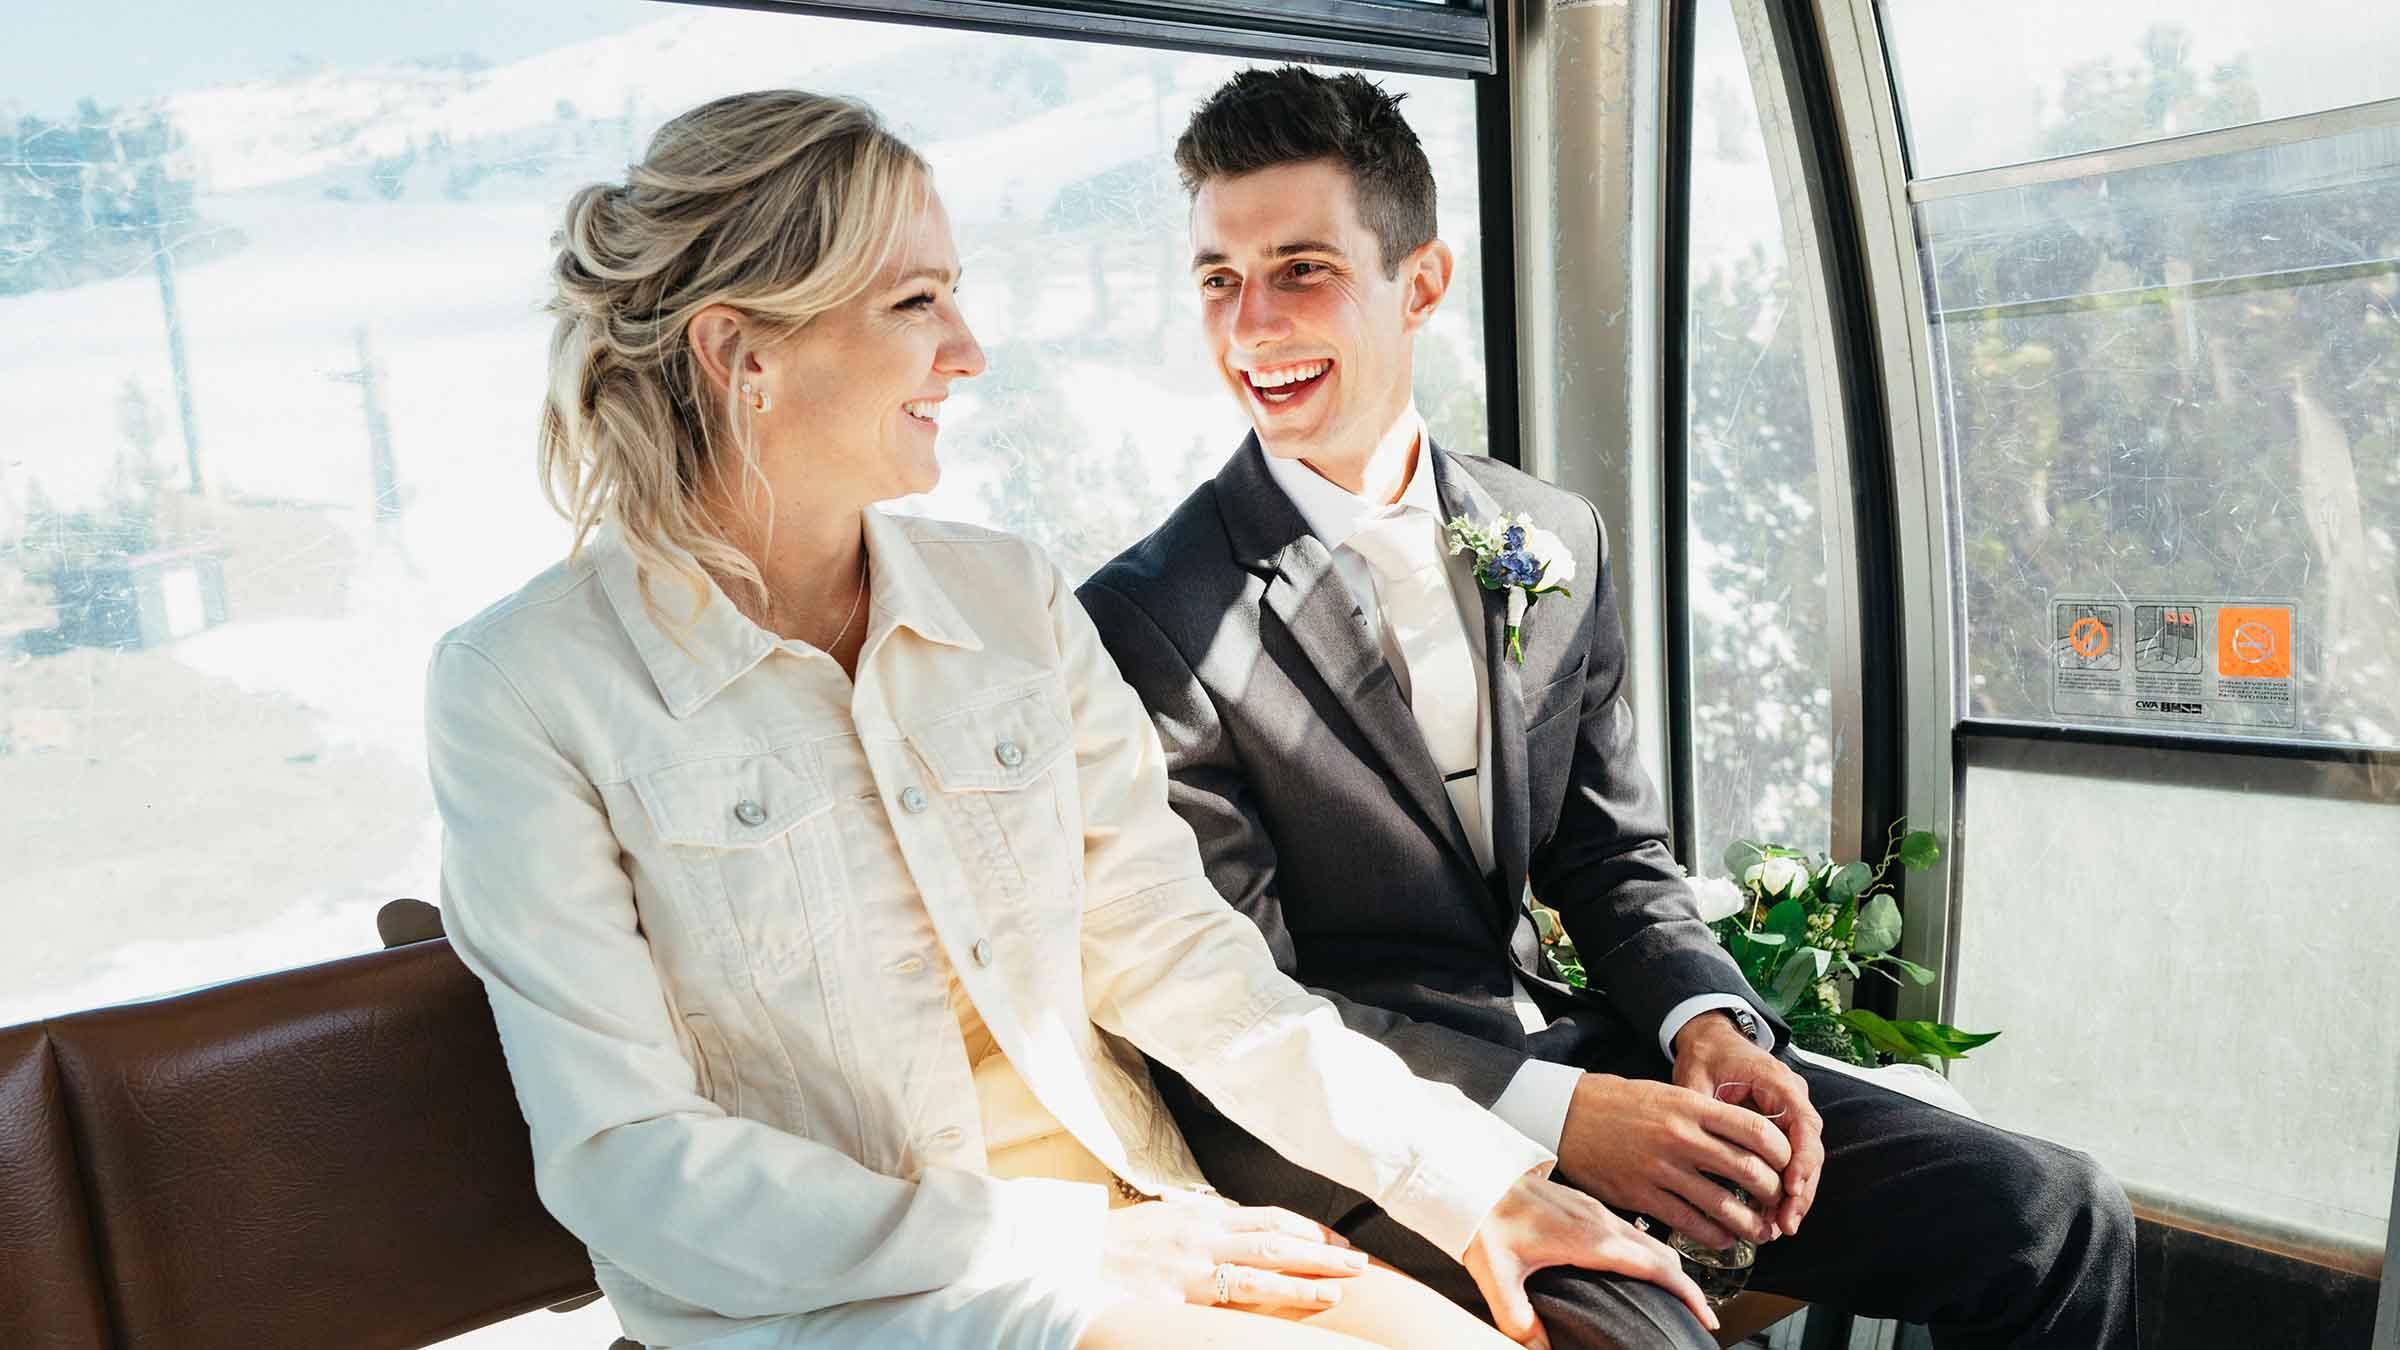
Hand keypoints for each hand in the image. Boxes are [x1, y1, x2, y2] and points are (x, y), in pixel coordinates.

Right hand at [1097, 1200, 1368, 1311]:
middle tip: (1360, 1262)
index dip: (1307, 1229)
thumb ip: (1199, 1225)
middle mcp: (1200, 1238)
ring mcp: (1188, 1271)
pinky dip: (1260, 1311)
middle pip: (1275, 1243)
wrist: (1064, 1257)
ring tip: (1340, 1290)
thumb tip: (1234, 1225)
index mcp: (1200, 1217)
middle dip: (1321, 1253)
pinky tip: (1286, 1322)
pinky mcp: (1174, 1301)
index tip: (1338, 1240)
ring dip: (1303, 1283)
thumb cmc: (1112, 1244)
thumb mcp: (1161, 1222)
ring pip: (1259, 1274)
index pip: (1268, 1219)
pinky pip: (1224, 1308)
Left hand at [1463, 1170, 1717, 1348]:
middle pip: (1661, 1253)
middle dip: (1688, 1284)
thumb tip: (1538, 1347)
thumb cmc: (1484, 1218)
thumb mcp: (1496, 1273)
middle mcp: (1600, 1220)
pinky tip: (1641, 1267)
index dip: (1685, 1292)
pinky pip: (1632, 1231)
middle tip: (1702, 1315)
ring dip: (1670, 1267)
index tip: (1705, 1315)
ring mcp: (1595, 1209)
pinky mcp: (1585, 1205)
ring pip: (1649, 1239)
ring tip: (1680, 1295)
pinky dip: (1650, 1253)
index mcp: (1589, 1238)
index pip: (1654, 1266)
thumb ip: (1517, 1315)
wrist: (1473, 1174)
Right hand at [1554, 1065, 1789, 1250]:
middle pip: (1749, 1171)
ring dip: (1751, 1224)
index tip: (1786, 1165)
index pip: (1756, 1130)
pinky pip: (1691, 1224)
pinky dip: (1715, 1236)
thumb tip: (1747, 1142)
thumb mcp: (1667, 1094)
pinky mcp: (1642, 1195)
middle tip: (1776, 1201)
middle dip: (1773, 1192)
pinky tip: (1723, 1238)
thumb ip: (1704, 1116)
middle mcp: (1681, 1137)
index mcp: (1691, 1106)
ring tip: (1759, 1230)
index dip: (1782, 1153)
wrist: (1566, 1115)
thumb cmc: (1619, 1103)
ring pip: (1725, 1206)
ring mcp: (1661, 1169)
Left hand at [1670, 1011, 1825, 1235]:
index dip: (1801, 1160)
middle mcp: (1793, 1099)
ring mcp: (1790, 1114)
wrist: (1711, 1040)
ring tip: (1779, 1229)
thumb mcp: (1697, 1077)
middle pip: (1810, 1150)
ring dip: (1794, 1196)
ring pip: (1804, 1161)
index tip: (1790, 1190)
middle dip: (1801, 1190)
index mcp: (1778, 1082)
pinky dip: (1784, 1188)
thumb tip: (1694, 1146)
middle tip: (1785, 1224)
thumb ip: (1700, 1108)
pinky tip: (1772, 1216)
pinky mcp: (1781, 1129)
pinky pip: (1790, 1161)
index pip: (1803, 1124)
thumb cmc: (1706, 1056)